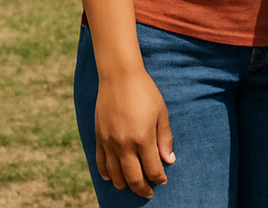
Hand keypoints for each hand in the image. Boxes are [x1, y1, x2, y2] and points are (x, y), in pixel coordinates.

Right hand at [93, 72, 175, 198]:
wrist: (119, 76)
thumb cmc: (145, 92)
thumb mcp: (161, 113)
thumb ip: (165, 138)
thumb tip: (169, 160)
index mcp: (143, 138)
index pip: (152, 169)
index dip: (159, 178)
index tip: (163, 180)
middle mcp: (124, 144)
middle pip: (133, 177)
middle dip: (142, 188)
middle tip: (148, 193)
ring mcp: (109, 142)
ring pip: (114, 174)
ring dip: (123, 184)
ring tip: (130, 186)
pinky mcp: (99, 137)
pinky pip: (100, 162)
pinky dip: (105, 173)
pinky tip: (110, 178)